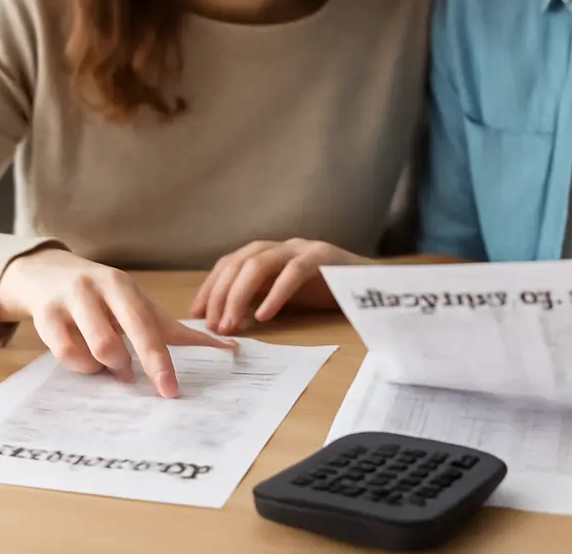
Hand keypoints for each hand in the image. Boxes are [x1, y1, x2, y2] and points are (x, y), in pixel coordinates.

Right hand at [0, 248, 235, 397]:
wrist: (46, 273)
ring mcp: (68, 301)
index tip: (171, 390)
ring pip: (93, 350)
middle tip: (156, 388)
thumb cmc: (102, 296)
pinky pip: (64, 353)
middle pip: (117, 340)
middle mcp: (96, 289)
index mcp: (124, 286)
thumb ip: (173, 329)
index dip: (159, 361)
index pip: (147, 326)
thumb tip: (228, 347)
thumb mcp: (136, 304)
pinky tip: (87, 362)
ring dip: (108, 367)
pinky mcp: (44, 316)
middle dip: (139, 366)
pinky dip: (80, 365)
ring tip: (114, 366)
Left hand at [189, 239, 370, 333]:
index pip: (231, 262)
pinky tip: (264, 315)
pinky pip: (294, 271)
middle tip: (213, 326)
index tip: (196, 314)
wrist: (375, 285)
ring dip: (240, 295)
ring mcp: (303, 248)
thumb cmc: (327, 293)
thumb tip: (222, 321)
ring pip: (260, 262)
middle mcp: (283, 246)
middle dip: (221, 294)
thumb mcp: (286, 297)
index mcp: (271, 254)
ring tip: (231, 324)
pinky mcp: (324, 256)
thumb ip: (258, 300)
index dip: (210, 286)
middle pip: (240, 261)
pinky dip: (275, 293)